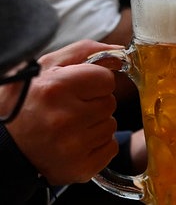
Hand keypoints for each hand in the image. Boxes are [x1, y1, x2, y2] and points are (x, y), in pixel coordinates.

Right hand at [4, 40, 120, 185]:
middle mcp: (66, 118)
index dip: (93, 82)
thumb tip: (120, 52)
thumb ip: (85, 52)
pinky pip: (110, 147)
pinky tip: (74, 142)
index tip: (77, 89)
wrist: (4, 145)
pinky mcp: (80, 167)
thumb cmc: (26, 102)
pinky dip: (97, 145)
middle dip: (93, 103)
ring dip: (95, 124)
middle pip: (110, 103)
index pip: (106, 80)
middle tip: (68, 109)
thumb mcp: (47, 67)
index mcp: (57, 88)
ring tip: (68, 126)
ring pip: (111, 125)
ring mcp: (74, 146)